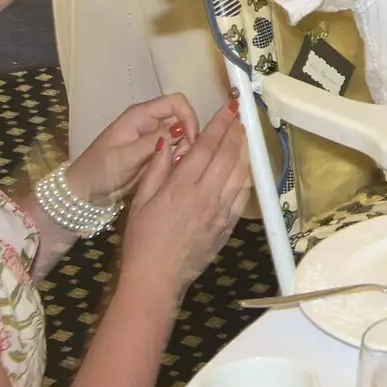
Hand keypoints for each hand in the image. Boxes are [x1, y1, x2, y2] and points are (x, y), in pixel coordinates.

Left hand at [65, 94, 199, 204]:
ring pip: (183, 136)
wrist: (86, 193)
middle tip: (183, 159)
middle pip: (183, 118)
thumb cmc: (100, 170)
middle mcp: (150, 122)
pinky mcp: (156, 153)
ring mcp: (154, 138)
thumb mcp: (126, 156)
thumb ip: (153, 141)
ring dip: (185, 150)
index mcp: (140, 115)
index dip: (188, 116)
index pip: (175, 102)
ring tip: (175, 168)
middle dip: (188, 137)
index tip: (192, 139)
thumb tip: (182, 128)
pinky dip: (179, 159)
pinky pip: (176, 151)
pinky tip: (172, 172)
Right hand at [121, 99, 251, 296]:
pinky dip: (246, 176)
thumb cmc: (142, 239)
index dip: (218, 124)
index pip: (205, 146)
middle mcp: (205, 195)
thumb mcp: (140, 201)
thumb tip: (166, 142)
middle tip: (239, 116)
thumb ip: (156, 170)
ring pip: (240, 173)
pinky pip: (243, 195)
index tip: (228, 108)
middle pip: (227, 155)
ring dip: (243, 151)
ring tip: (244, 135)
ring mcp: (220, 211)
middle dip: (235, 132)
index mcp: (181, 187)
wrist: (157, 278)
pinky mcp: (228, 225)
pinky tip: (244, 167)